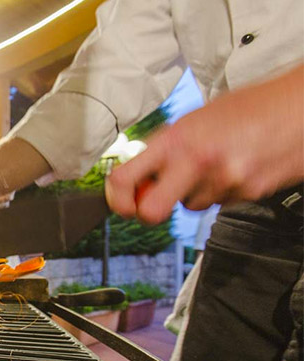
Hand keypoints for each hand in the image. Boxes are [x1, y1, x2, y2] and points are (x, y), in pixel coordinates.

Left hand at [107, 65, 303, 224]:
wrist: (298, 106)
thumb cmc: (247, 108)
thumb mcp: (193, 121)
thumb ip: (163, 151)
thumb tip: (137, 182)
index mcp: (174, 139)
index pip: (123, 179)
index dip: (116, 200)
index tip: (120, 204)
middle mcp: (195, 161)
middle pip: (151, 212)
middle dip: (149, 210)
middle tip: (156, 198)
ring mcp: (222, 181)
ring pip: (190, 207)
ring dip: (196, 192)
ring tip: (216, 164)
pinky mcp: (247, 194)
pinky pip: (219, 203)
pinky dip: (223, 190)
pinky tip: (236, 166)